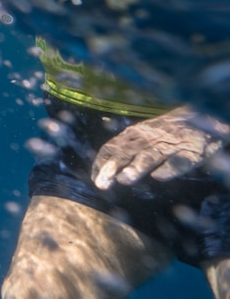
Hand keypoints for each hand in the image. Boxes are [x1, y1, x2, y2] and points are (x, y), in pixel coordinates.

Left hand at [92, 106, 226, 187]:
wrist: (204, 114)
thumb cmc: (168, 129)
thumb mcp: (144, 133)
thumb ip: (126, 147)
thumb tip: (104, 169)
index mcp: (136, 133)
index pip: (112, 147)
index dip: (102, 163)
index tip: (95, 180)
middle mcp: (150, 137)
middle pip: (128, 151)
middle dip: (113, 167)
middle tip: (102, 185)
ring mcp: (171, 144)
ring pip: (151, 156)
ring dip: (137, 167)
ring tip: (124, 180)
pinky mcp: (193, 151)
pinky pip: (181, 160)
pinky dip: (170, 168)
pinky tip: (159, 177)